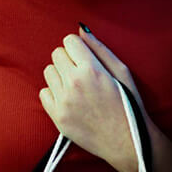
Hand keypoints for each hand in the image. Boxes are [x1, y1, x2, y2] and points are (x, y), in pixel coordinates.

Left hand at [39, 25, 148, 171]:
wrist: (126, 141)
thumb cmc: (128, 104)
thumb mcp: (122, 71)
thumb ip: (99, 48)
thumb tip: (81, 29)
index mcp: (91, 69)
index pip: (69, 41)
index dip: (78, 47)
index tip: (85, 57)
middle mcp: (74, 83)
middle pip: (56, 54)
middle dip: (68, 59)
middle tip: (82, 73)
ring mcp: (63, 101)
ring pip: (48, 71)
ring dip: (60, 75)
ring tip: (76, 87)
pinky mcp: (57, 117)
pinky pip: (43, 93)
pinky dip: (54, 94)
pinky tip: (70, 100)